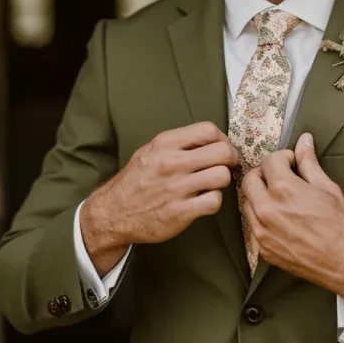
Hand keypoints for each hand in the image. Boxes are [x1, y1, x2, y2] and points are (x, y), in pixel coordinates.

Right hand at [81, 121, 237, 273]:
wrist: (112, 213)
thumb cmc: (135, 181)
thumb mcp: (150, 151)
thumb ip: (177, 143)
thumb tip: (211, 139)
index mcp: (164, 143)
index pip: (208, 130)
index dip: (222, 139)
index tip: (221, 148)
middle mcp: (171, 163)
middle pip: (222, 151)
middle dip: (230, 158)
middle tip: (226, 165)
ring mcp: (176, 188)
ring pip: (222, 176)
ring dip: (222, 181)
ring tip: (213, 184)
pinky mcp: (180, 212)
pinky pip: (214, 201)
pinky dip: (214, 201)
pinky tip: (205, 200)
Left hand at [240, 133, 343, 308]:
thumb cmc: (340, 226)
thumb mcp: (327, 188)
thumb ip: (309, 163)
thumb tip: (304, 141)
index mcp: (283, 190)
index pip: (269, 161)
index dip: (283, 158)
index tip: (292, 164)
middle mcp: (267, 209)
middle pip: (250, 179)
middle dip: (264, 173)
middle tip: (281, 177)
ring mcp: (261, 231)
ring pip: (246, 202)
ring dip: (259, 195)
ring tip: (280, 199)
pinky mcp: (262, 249)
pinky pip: (252, 225)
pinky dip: (261, 218)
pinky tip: (279, 220)